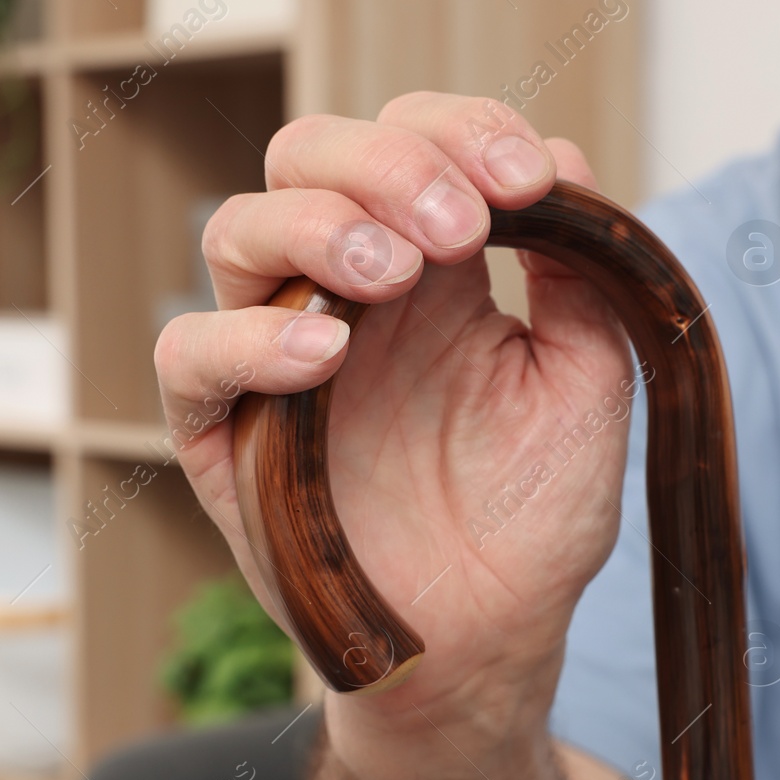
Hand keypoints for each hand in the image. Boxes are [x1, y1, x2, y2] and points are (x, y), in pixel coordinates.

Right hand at [155, 92, 635, 748]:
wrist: (490, 644)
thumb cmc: (535, 520)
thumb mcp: (586, 387)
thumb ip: (577, 280)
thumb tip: (563, 162)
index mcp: (435, 275)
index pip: (415, 147)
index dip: (462, 135)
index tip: (526, 180)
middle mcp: (347, 300)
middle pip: (312, 158)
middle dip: (387, 165)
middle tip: (459, 228)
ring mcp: (279, 358)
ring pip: (240, 231)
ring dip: (320, 228)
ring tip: (394, 277)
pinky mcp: (225, 436)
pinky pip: (193, 357)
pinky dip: (246, 339)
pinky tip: (324, 353)